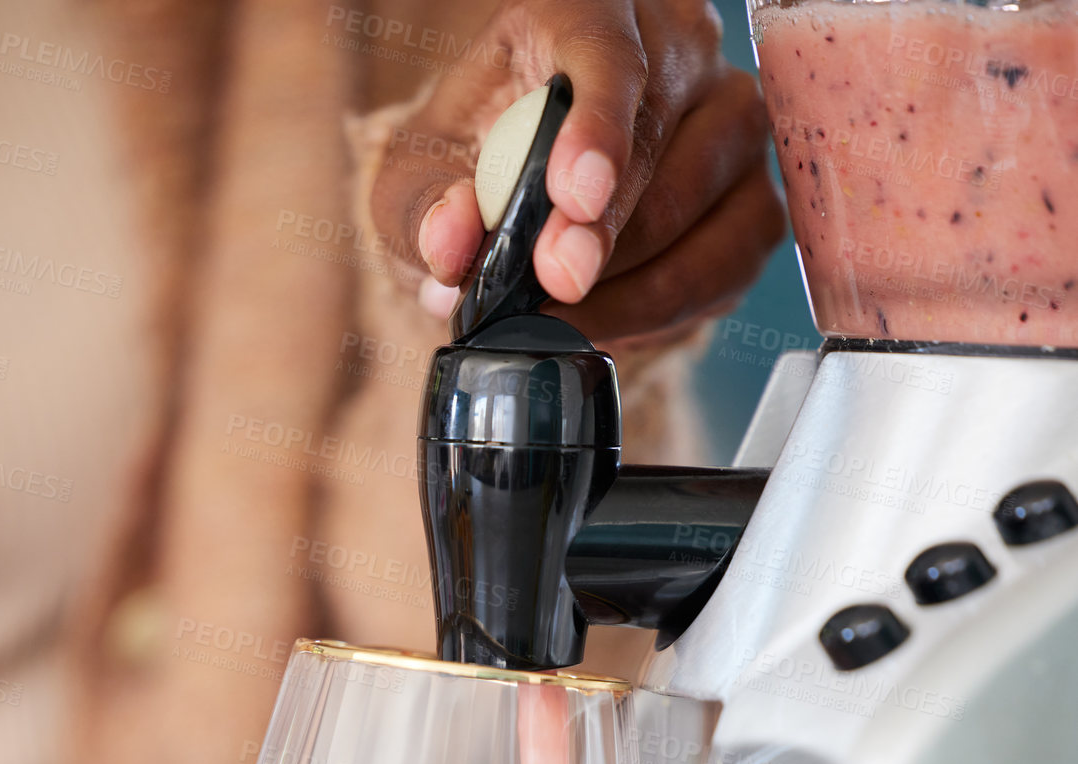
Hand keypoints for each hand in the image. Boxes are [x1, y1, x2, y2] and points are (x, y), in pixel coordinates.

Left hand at [371, 0, 785, 343]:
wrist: (533, 191)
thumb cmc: (480, 160)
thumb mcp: (422, 175)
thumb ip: (420, 207)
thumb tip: (449, 243)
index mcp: (589, 8)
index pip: (608, 49)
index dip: (596, 125)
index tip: (572, 195)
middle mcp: (679, 48)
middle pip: (659, 137)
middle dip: (604, 231)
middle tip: (553, 285)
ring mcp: (729, 121)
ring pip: (700, 205)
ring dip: (630, 279)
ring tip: (565, 316)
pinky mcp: (754, 199)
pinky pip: (724, 264)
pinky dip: (665, 307)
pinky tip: (609, 320)